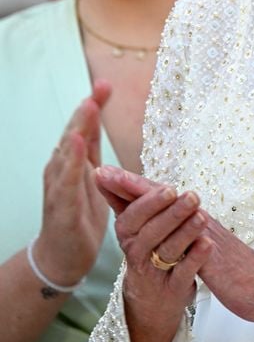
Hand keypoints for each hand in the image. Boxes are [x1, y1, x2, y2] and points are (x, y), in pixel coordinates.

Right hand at [33, 79, 111, 287]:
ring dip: (78, 129)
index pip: (83, 127)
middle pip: (73, 133)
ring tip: (89, 107)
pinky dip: (71, 163)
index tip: (105, 83)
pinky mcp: (61, 207)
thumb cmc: (79, 213)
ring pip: (67, 152)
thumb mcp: (91, 175)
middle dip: (86, 110)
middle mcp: (61, 169)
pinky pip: (66, 182)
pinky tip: (76, 146)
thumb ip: (92, 146)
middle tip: (99, 89)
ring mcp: (58, 187)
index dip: (93, 105)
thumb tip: (96, 112)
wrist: (64, 257)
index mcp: (72, 161)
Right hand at [95, 167, 212, 341]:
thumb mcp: (131, 224)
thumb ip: (119, 196)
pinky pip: (184, 273)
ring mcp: (155, 273)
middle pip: (152, 233)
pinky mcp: (173, 290)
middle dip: (172, 214)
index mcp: (127, 234)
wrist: (151, 299)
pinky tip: (207, 243)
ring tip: (202, 216)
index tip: (169, 188)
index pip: (134, 216)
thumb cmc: (144, 249)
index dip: (150, 203)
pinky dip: (196, 258)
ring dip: (186, 232)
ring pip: (168, 252)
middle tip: (192, 197)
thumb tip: (100, 170)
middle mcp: (138, 254)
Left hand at [97, 168, 253, 334]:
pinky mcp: (212, 255)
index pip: (157, 199)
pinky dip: (172, 226)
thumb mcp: (200, 248)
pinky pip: (191, 239)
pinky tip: (158, 220)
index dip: (130, 187)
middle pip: (161, 196)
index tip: (103, 174)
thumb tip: (163, 223)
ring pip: (172, 208)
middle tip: (103, 170)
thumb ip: (181, 234)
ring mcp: (205, 234)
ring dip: (144, 195)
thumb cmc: (232, 269)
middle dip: (130, 183)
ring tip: (119, 184)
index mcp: (190, 220)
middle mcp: (197, 220)